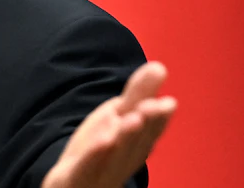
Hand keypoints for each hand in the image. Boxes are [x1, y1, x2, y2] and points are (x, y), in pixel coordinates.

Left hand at [42, 61, 176, 187]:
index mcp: (136, 144)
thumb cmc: (102, 152)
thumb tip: (160, 66)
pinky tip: (104, 140)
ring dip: (126, 138)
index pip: (151, 131)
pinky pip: (87, 169)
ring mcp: (102, 173)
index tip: (169, 102)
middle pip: (135, 143)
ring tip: (134, 118)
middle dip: (146, 125)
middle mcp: (124, 160)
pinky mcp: (76, 179)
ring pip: (115, 156)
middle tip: (151, 106)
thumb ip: (138, 94)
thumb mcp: (119, 117)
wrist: (74, 186)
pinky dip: (96, 155)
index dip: (159, 118)